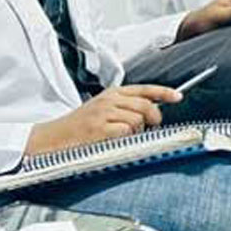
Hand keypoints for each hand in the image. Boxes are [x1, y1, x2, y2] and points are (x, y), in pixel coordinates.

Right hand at [26, 85, 182, 154]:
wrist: (53, 139)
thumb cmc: (79, 127)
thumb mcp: (102, 109)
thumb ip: (126, 107)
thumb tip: (153, 112)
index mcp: (112, 93)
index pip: (144, 89)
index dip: (164, 92)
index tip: (177, 97)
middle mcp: (109, 100)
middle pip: (146, 106)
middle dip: (153, 118)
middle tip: (151, 127)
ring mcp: (104, 114)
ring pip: (138, 120)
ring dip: (135, 132)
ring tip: (120, 136)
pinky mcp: (100, 129)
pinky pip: (126, 132)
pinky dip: (124, 139)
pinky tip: (112, 141)